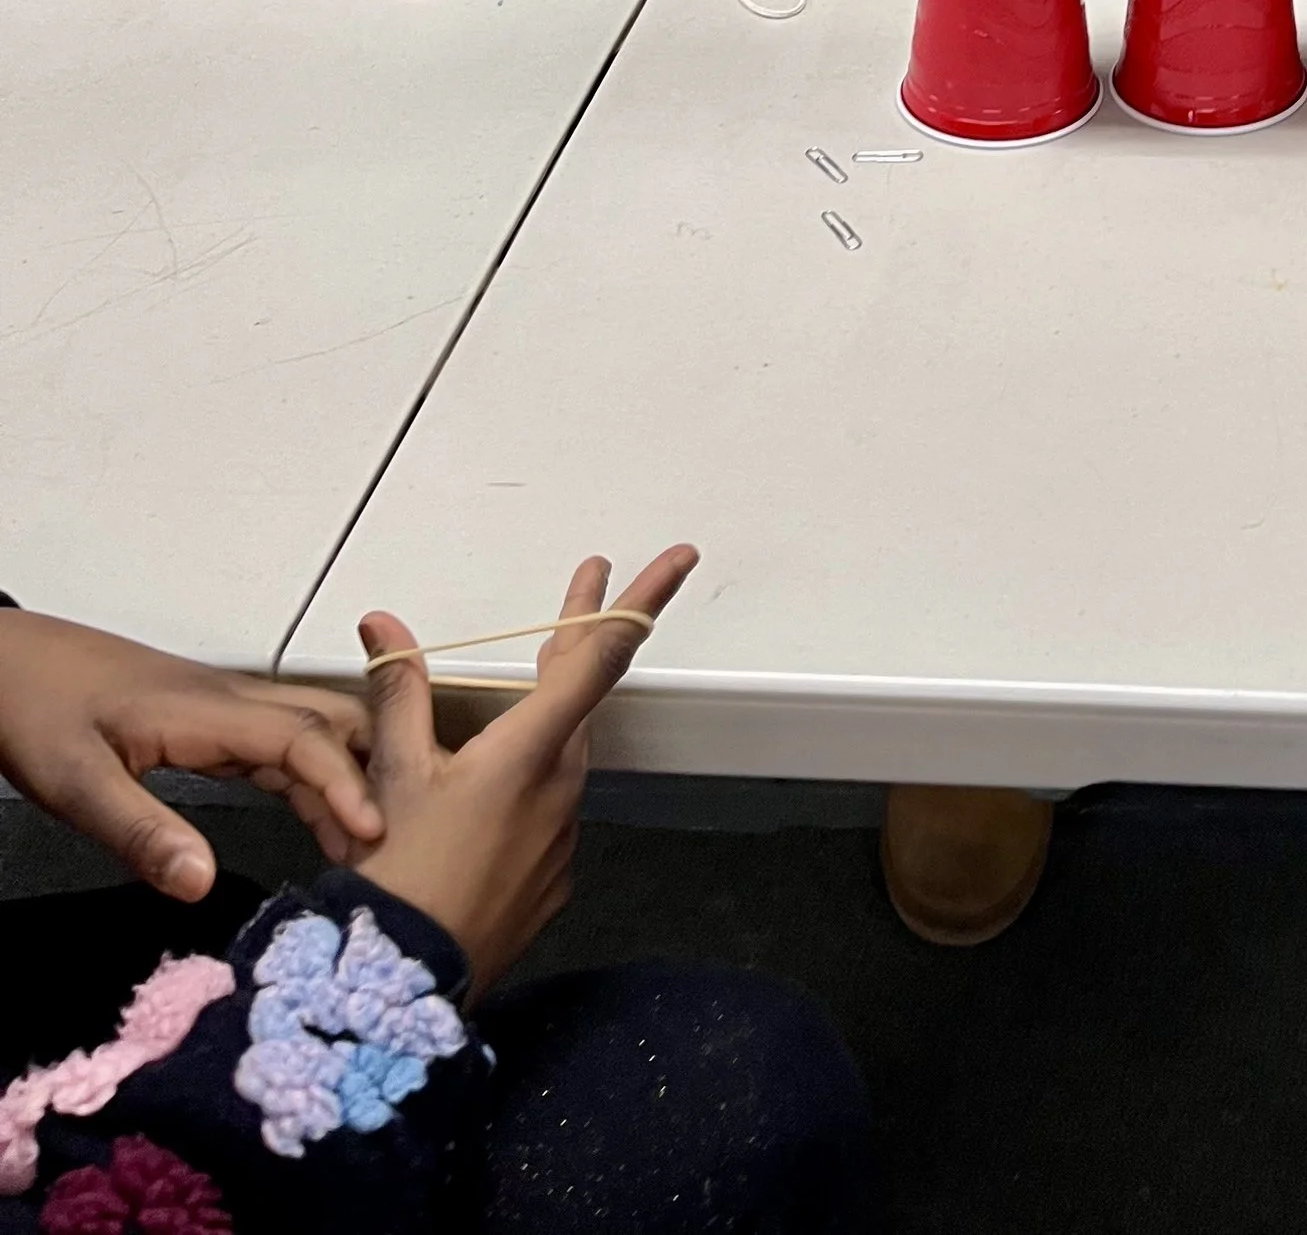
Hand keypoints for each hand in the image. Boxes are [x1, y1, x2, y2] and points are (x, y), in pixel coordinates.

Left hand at [0, 612, 380, 901]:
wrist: (8, 662)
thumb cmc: (36, 707)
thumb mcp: (75, 781)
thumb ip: (141, 831)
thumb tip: (201, 883)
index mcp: (207, 711)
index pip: (302, 740)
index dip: (346, 784)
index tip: (374, 830)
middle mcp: (227, 702)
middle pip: (329, 722)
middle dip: (374, 769)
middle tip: (398, 835)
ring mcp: (218, 709)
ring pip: (309, 731)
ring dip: (346, 773)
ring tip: (369, 835)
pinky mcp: (204, 721)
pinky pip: (278, 744)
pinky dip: (311, 776)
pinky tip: (317, 811)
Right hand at [356, 547, 697, 990]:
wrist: (406, 990)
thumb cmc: (400, 878)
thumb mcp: (393, 774)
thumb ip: (400, 691)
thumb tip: (386, 625)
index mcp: (530, 749)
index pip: (600, 656)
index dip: (641, 600)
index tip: (677, 559)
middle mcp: (562, 785)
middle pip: (581, 694)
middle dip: (580, 638)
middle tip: (588, 585)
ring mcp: (564, 833)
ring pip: (562, 751)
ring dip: (547, 714)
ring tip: (530, 677)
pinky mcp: (555, 873)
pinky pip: (549, 808)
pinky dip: (527, 783)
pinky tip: (485, 793)